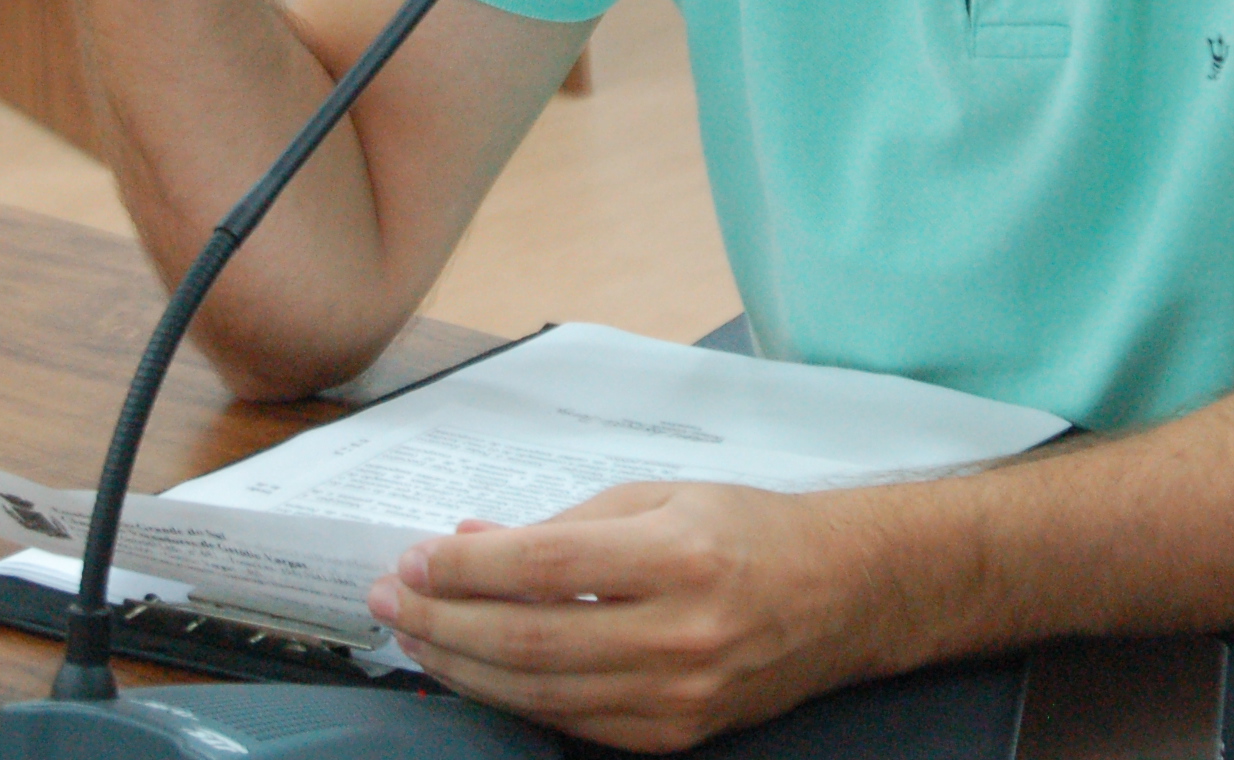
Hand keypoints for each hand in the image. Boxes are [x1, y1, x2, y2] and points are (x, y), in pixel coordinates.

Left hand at [366, 483, 905, 751]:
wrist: (842, 594)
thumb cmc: (752, 531)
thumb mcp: (661, 497)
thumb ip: (564, 525)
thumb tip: (471, 542)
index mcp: (677, 554)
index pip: (541, 566)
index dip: (464, 567)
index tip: (414, 558)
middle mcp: (679, 632)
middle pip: (526, 639)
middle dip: (441, 621)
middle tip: (391, 600)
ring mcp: (676, 695)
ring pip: (537, 692)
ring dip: (461, 666)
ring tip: (416, 636)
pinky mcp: (674, 736)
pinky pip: (571, 722)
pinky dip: (514, 698)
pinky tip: (477, 672)